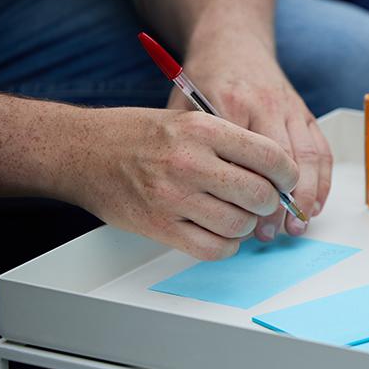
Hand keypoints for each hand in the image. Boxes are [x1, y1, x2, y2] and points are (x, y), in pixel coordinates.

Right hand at [67, 107, 299, 259]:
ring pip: (240, 225)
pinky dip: (224, 245)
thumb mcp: (187, 120)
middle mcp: (190, 162)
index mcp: (203, 129)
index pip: (270, 157)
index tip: (285, 180)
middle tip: (261, 200)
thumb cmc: (137, 135)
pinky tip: (217, 231)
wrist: (81, 151)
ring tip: (234, 213)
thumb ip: (230, 143)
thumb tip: (276, 174)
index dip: (287, 174)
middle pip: (260, 195)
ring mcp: (173, 197)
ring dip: (245, 225)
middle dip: (268, 202)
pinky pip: (213, 248)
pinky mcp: (160, 227)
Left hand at [172, 36, 331, 241]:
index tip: (245, 223)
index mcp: (231, 103)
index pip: (246, 157)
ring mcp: (291, 108)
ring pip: (309, 157)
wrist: (232, 41)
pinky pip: (322, 149)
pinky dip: (323, 180)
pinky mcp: (306, 112)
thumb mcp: (184, 108)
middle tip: (274, 233)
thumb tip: (203, 196)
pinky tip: (314, 204)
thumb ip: (193, 145)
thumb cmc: (204, 78)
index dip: (249, 194)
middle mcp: (266, 105)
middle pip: (283, 161)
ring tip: (297, 227)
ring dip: (307, 196)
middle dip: (282, 203)